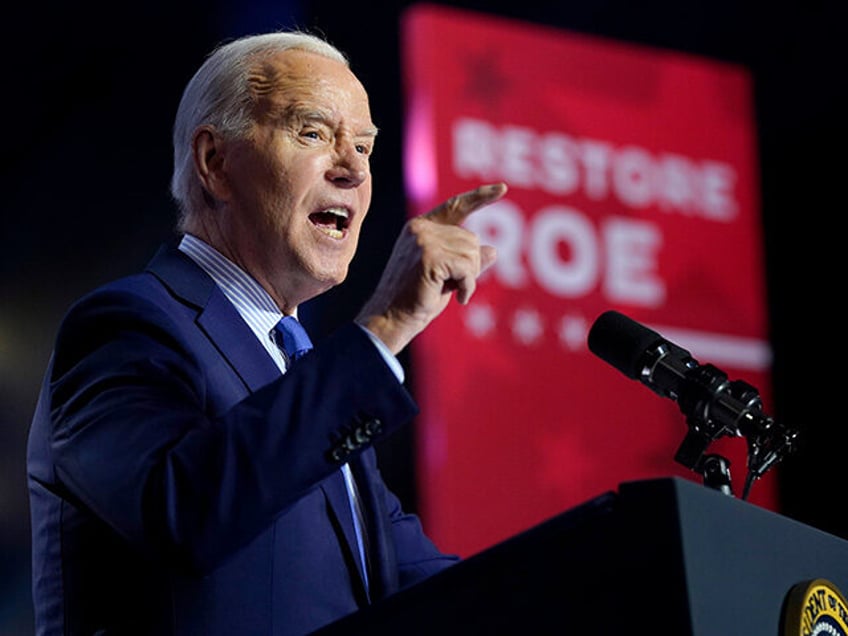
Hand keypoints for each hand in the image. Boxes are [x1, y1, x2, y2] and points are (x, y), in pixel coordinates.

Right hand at [356, 183, 506, 353]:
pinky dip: (468, 286)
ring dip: (468, 278)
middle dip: (470, 266)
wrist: (391, 319)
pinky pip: (467, 269)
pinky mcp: (429, 257)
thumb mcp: (446, 277)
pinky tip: (457, 298)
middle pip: (471, 239)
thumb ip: (466, 261)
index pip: (456, 206)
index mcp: (421, 228)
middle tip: (452, 286)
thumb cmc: (415, 302)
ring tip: (449, 291)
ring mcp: (423, 241)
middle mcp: (420, 228)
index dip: (480, 197)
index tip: (502, 188)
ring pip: (472, 253)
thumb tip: (493, 250)